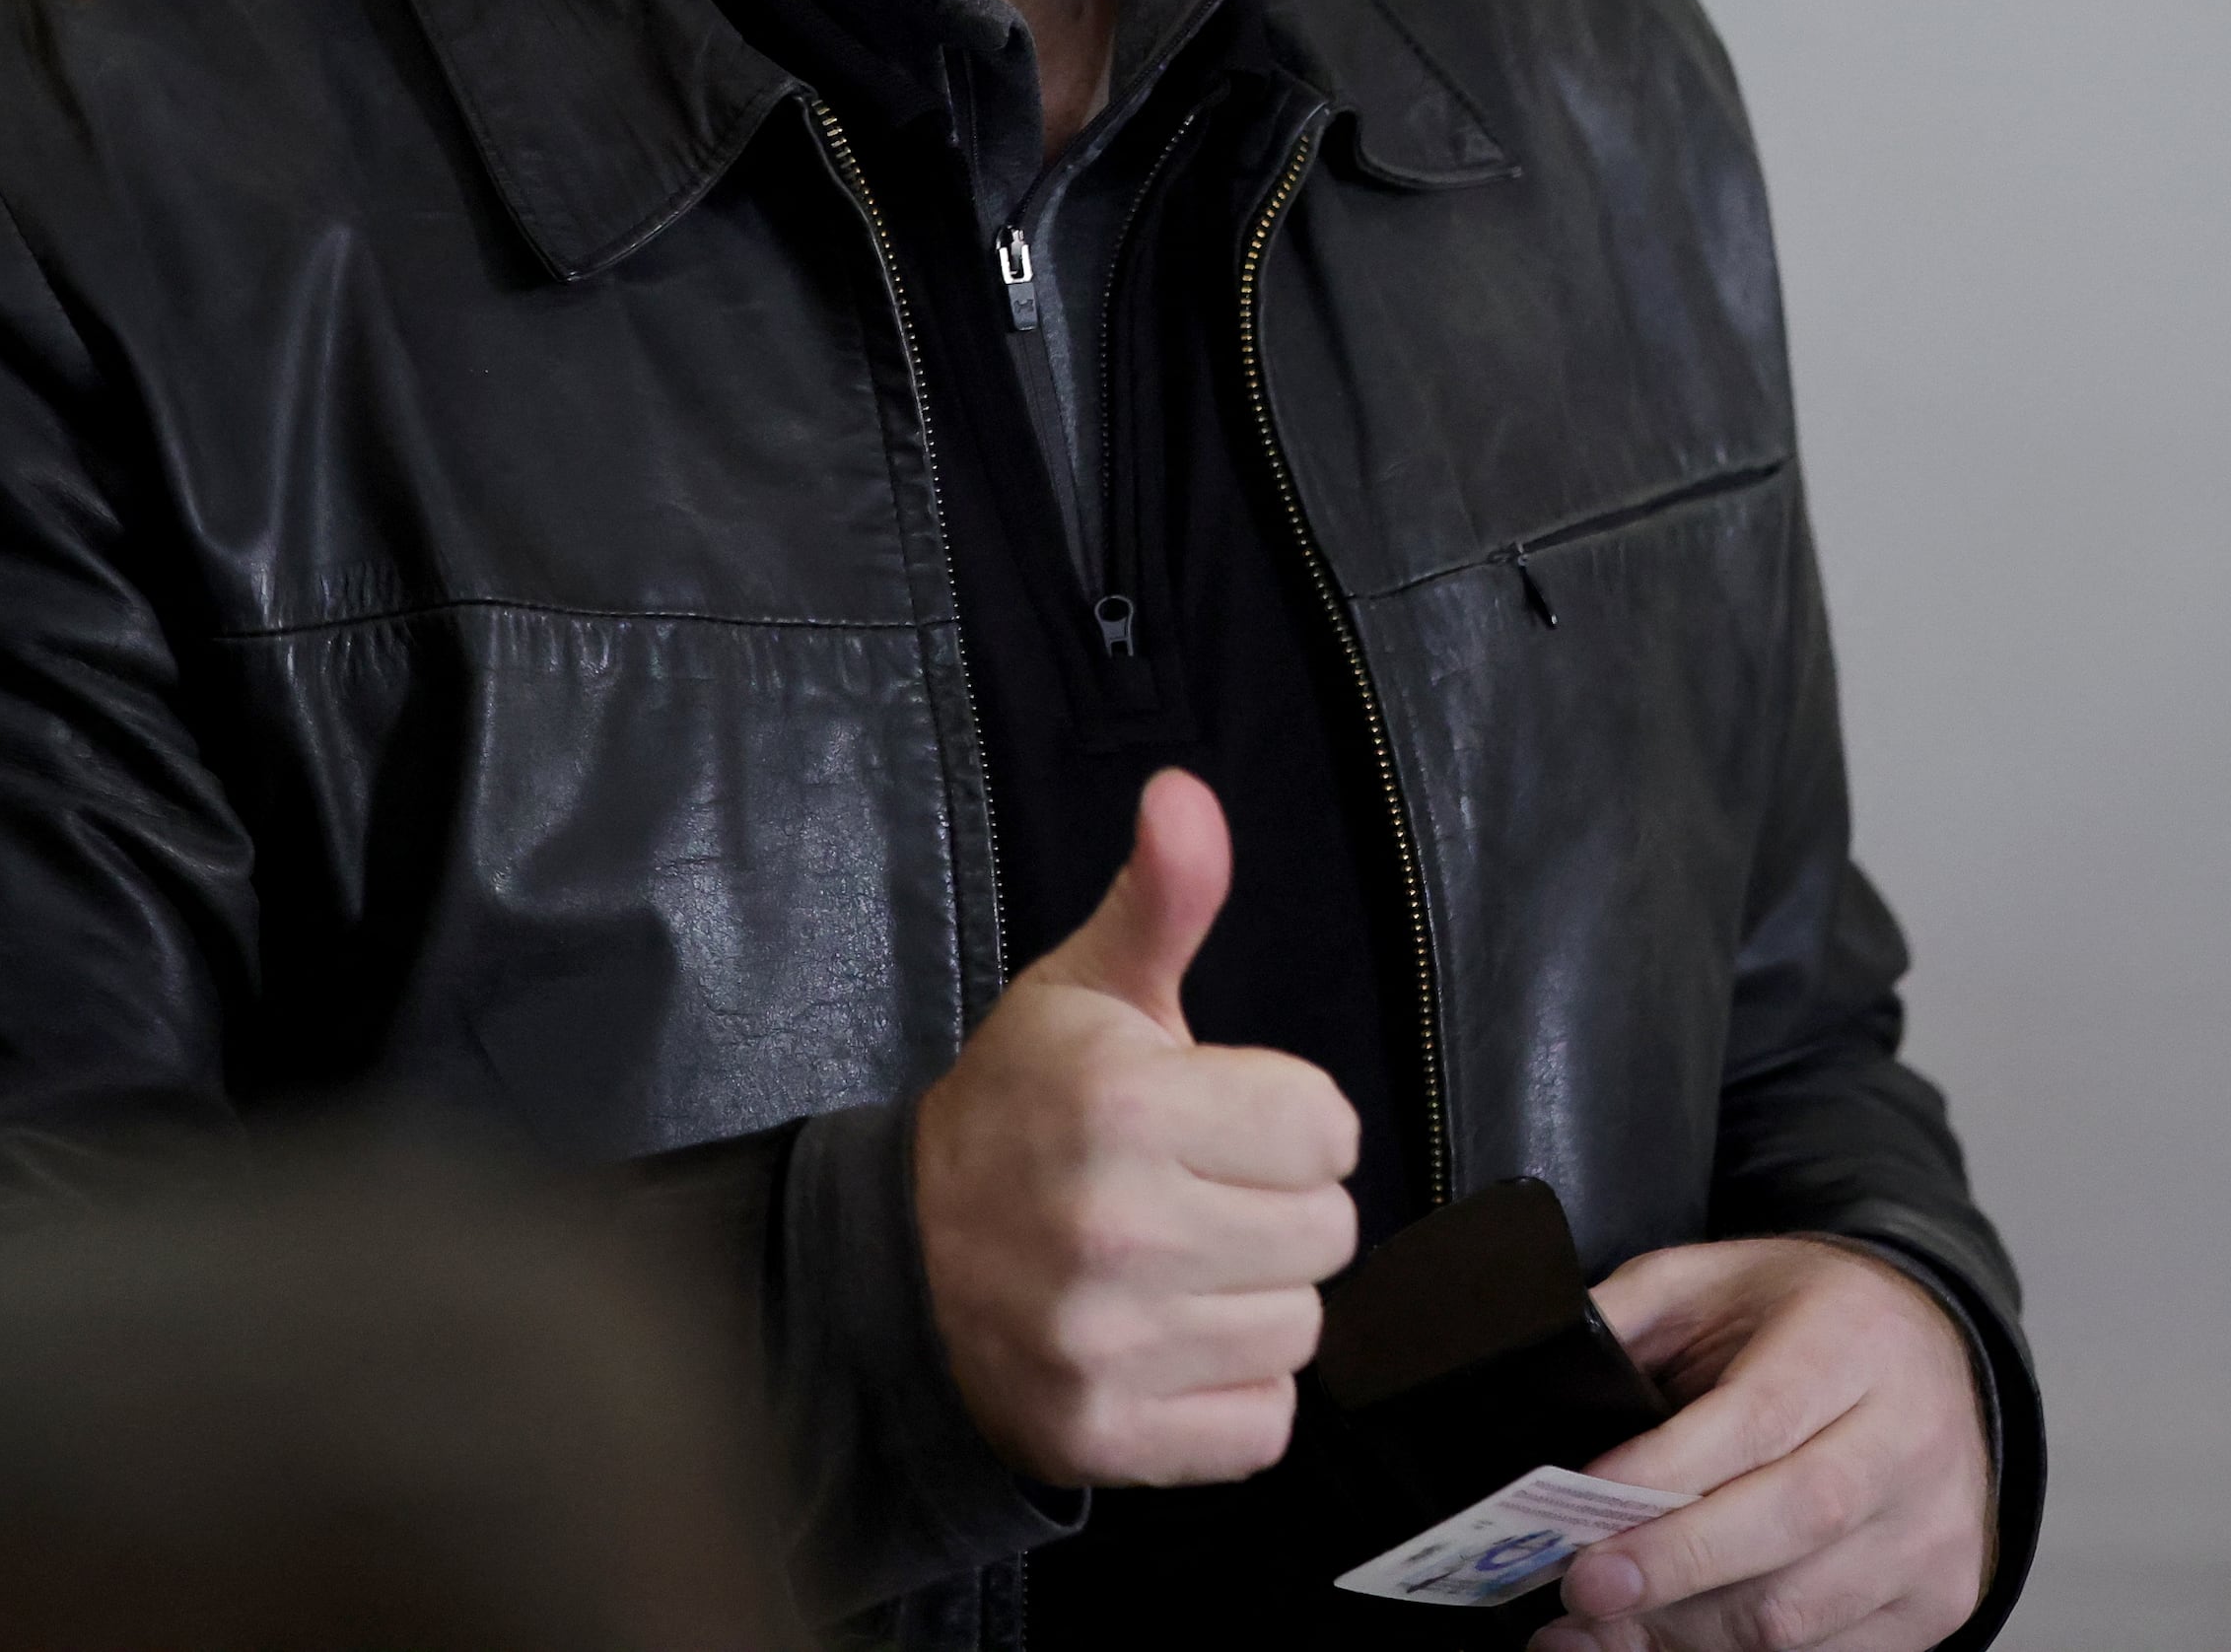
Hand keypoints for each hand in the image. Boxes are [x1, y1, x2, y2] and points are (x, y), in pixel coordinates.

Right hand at [909, 768, 1359, 1486]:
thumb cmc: (1021, 1113)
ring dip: (1257, 1300)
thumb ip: (1163, 897)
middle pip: (1328, 1233)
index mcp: (1126, 1108)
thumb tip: (1187, 794)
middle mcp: (1117, 1231)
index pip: (1329, 1129)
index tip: (1219, 1119)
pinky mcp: (1105, 1435)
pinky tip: (1173, 1342)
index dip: (1287, 1119)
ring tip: (1182, 1267)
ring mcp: (1107, 1346)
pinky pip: (1261, 1425)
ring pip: (1302, 1330)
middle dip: (1277, 1207)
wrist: (901, 1263)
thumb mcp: (1087, 990)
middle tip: (1198, 1195)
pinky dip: (1232, 1394)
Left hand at [1532, 1236, 1990, 1651]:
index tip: (1584, 1502)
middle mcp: (1913, 1436)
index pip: (1762, 1417)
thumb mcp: (1714, 1281)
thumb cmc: (1814, 1323)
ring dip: (1689, 1631)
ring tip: (1606, 1624)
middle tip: (1583, 1586)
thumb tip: (1543, 1377)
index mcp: (1856, 1340)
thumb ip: (1627, 1318)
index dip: (1666, 1472)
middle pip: (1793, 1522)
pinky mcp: (1940, 1596)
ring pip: (1800, 1613)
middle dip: (1673, 1566)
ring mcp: (1933, 1527)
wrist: (1933, 1350)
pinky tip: (1676, 1638)